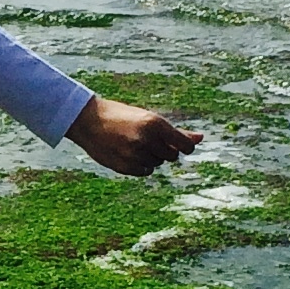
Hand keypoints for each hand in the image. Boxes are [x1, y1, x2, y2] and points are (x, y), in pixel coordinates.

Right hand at [68, 93, 200, 175]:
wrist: (88, 121)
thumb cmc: (122, 117)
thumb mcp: (149, 119)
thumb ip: (176, 132)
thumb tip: (201, 138)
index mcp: (154, 123)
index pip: (185, 146)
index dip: (185, 147)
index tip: (179, 145)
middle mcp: (146, 139)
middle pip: (172, 156)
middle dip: (164, 150)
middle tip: (148, 139)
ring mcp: (135, 154)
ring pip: (157, 164)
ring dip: (151, 157)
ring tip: (134, 144)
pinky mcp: (125, 166)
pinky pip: (145, 171)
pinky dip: (141, 165)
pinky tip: (128, 153)